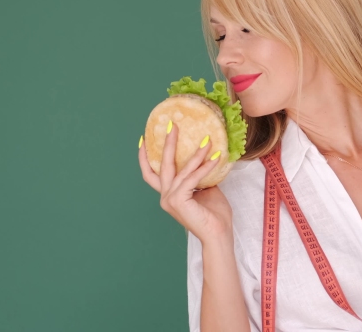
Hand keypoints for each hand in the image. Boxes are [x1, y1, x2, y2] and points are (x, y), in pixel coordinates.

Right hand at [138, 122, 233, 243]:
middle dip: (167, 143)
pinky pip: (192, 178)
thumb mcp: (207, 189)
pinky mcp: (178, 201)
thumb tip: (207, 156)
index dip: (144, 157)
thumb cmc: (215, 215)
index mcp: (169, 194)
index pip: (151, 174)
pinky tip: (215, 157)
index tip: (143, 139)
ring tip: (207, 140)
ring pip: (181, 170)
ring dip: (195, 154)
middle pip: (162, 165)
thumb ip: (201, 175)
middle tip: (172, 125)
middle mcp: (166, 196)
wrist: (218, 235)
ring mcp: (170, 199)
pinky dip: (204, 166)